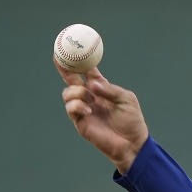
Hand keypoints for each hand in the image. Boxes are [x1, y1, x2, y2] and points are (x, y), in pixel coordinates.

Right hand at [55, 56, 148, 174]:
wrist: (132, 144)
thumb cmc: (132, 121)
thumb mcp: (127, 99)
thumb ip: (110, 89)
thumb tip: (92, 84)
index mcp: (101, 89)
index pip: (86, 71)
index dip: (78, 60)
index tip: (70, 47)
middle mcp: (90, 97)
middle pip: (71, 79)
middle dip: (63, 68)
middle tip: (59, 58)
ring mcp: (84, 109)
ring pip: (68, 93)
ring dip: (78, 92)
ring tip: (91, 100)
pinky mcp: (80, 122)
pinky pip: (71, 108)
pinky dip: (77, 105)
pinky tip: (88, 109)